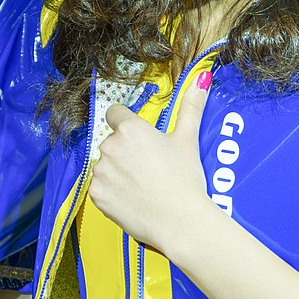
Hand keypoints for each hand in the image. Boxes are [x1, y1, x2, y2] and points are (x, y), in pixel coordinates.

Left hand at [89, 71, 212, 254]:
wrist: (181, 222)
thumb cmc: (185, 177)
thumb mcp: (188, 139)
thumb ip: (191, 105)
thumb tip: (203, 76)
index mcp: (131, 129)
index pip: (115, 113)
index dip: (126, 123)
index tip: (139, 138)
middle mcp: (110, 146)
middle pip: (113, 141)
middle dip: (126, 151)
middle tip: (150, 167)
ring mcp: (100, 172)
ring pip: (106, 164)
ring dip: (118, 171)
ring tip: (142, 185)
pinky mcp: (96, 195)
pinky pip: (100, 187)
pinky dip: (112, 192)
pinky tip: (132, 198)